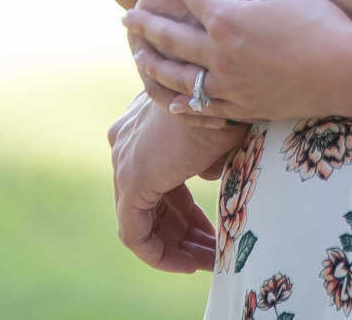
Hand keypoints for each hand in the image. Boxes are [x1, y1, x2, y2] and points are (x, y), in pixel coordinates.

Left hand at [107, 90, 240, 271]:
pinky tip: (188, 264)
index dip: (189, 216)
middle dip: (185, 234)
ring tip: (210, 261)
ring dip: (176, 247)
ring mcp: (125, 162)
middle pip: (153, 204)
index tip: (214, 233)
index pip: (161, 186)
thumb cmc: (226, 105)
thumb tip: (209, 177)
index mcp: (143, 127)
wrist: (216, 88)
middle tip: (216, 252)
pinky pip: (135, 234)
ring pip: (142, 222)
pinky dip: (159, 254)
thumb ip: (207, 159)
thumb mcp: (217, 133)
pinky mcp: (132, 181)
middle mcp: (126, 143)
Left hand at [124, 0, 351, 123]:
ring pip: (180, 79)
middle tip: (128, 18)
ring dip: (155, 67)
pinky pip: (206, 109)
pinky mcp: (247, 109)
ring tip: (141, 58)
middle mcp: (220, 55)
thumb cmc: (320, 21)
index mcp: (227, 19)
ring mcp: (231, 86)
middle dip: (147, 25)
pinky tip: (175, 103)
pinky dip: (186, 105)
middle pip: (172, 38)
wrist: (348, 70)